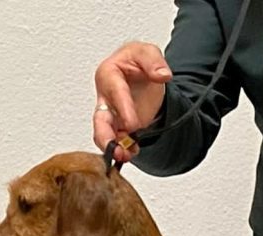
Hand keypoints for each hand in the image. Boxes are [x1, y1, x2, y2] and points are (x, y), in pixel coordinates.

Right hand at [93, 42, 171, 161]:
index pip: (114, 92)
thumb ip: (154, 61)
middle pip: (100, 119)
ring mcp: (111, 114)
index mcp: (108, 74)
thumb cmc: (138, 61)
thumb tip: (162, 75)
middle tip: (115, 149)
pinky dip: (124, 148)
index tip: (132, 124)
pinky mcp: (119, 125)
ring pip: (105, 133)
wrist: (142, 73)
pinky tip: (132, 152)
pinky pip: (118, 139)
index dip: (123, 109)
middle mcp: (106, 96)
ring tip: (124, 156)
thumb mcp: (148, 52)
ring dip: (113, 146)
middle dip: (105, 136)